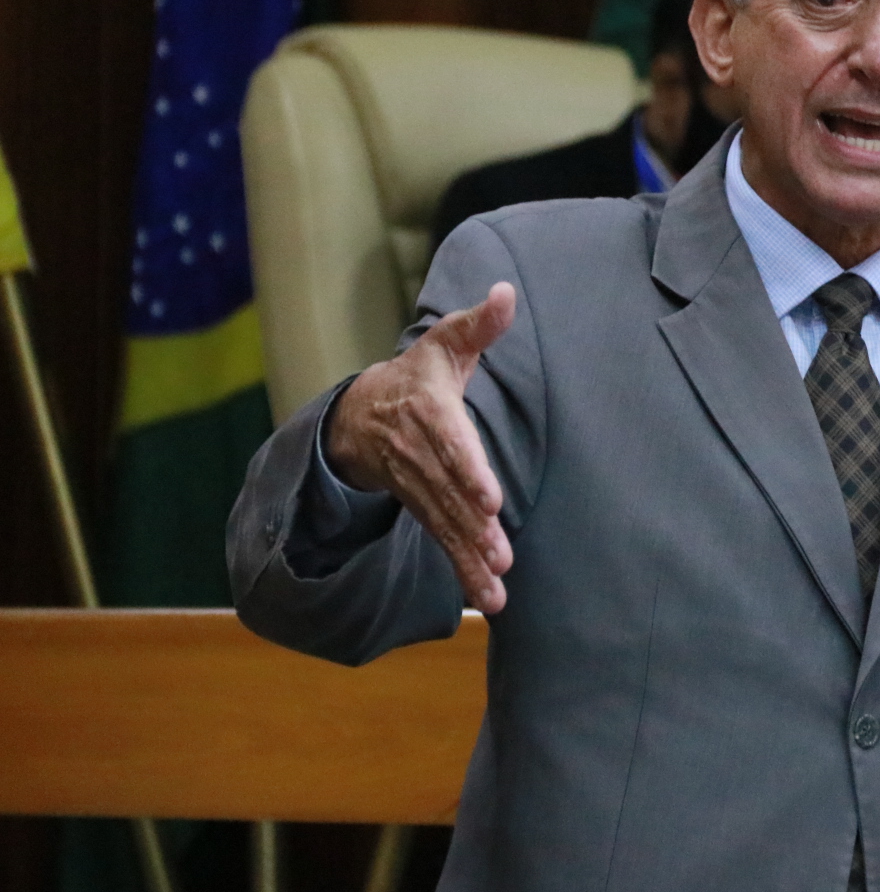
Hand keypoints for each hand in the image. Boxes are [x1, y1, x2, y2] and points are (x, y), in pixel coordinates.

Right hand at [326, 282, 516, 612]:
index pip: (450, 443)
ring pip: (445, 523)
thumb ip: (479, 324)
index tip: (490, 496)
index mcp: (428, 412)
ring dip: (469, 557)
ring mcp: (418, 486)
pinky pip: (443, 540)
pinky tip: (491, 598)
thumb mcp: (444, 344)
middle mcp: (420, 454)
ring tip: (496, 585)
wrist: (360, 415)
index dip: (468, 470)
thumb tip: (507, 292)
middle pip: (448, 493)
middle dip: (472, 525)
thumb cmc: (418, 374)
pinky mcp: (423, 508)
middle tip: (498, 551)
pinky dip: (464, 570)